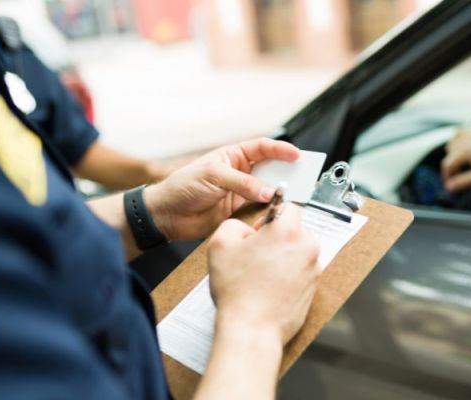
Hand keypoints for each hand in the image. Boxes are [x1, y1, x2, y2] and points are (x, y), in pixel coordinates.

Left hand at [145, 138, 299, 240]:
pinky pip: (260, 208)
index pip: (263, 148)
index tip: (297, 155)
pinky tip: (276, 210)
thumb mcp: (214, 177)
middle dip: (286, 172)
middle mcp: (240, 173)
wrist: (167, 215)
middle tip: (302, 176)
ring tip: (293, 194)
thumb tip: (268, 191)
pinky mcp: (240, 211)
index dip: (281, 150)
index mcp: (233, 156)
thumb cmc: (183, 186)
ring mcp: (241, 192)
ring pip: (268, 190)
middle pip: (270, 169)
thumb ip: (243, 183)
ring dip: (279, 192)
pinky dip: (269, 210)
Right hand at [207, 204, 319, 343]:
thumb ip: (233, 225)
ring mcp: (313, 269)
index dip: (270, 217)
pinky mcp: (314, 288)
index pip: (288, 207)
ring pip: (298, 252)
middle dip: (277, 239)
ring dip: (284, 258)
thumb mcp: (219, 245)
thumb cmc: (238, 291)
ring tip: (261, 275)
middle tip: (256, 256)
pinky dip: (289, 276)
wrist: (252, 328)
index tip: (260, 231)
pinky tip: (270, 288)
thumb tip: (246, 229)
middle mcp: (307, 247)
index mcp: (288, 231)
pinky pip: (301, 273)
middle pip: (295, 231)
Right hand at [441, 125, 470, 191]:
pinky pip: (458, 133)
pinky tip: (464, 147)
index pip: (447, 165)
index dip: (447, 176)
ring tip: (465, 163)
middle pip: (449, 156)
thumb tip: (449, 187)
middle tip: (460, 176)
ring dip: (454, 154)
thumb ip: (463, 181)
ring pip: (451, 144)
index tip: (450, 184)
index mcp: (466, 151)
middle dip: (452, 167)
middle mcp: (465, 139)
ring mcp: (469, 132)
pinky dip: (458, 140)